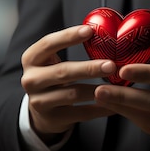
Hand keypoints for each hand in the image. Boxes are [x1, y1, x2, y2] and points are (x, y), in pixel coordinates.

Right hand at [21, 25, 115, 141]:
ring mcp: (39, 101)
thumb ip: (68, 46)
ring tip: (119, 86)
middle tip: (112, 64)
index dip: (69, 36)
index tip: (90, 30)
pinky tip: (115, 105)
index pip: (48, 43)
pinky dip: (100, 109)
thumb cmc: (54, 76)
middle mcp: (31, 80)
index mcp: (31, 59)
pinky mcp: (52, 119)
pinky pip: (81, 113)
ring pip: (73, 94)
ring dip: (98, 90)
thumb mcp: (52, 61)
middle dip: (89, 68)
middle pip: (63, 72)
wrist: (41, 111)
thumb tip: (103, 30)